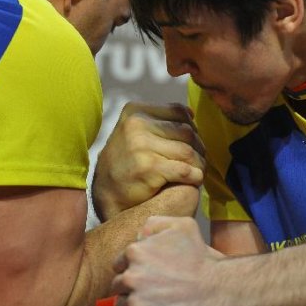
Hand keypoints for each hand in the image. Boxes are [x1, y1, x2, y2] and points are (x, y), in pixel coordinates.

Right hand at [92, 102, 204, 220]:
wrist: (107, 193)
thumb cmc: (126, 162)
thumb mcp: (134, 132)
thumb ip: (159, 121)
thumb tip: (191, 114)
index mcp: (135, 112)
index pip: (178, 111)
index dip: (192, 127)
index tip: (192, 142)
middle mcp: (136, 125)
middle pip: (186, 131)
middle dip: (199, 147)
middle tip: (199, 160)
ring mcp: (142, 146)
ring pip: (188, 151)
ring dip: (199, 164)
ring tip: (198, 171)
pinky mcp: (149, 168)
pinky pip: (185, 170)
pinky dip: (195, 176)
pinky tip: (194, 180)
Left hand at [111, 216, 224, 305]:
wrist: (220, 292)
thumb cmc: (202, 259)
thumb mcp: (183, 226)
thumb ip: (155, 224)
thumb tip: (139, 234)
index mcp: (135, 253)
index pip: (119, 264)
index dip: (132, 270)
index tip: (147, 276)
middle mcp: (130, 278)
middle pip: (118, 285)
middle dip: (132, 288)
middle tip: (152, 292)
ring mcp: (136, 304)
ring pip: (121, 305)